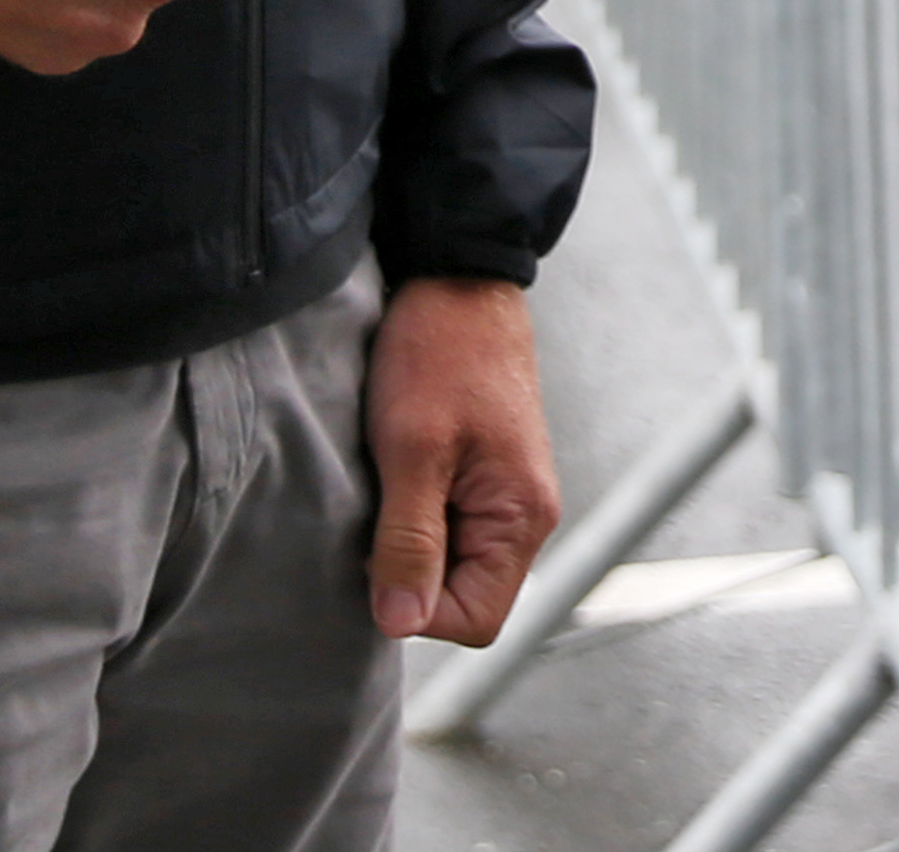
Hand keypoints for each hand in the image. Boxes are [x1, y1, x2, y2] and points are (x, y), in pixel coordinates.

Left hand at [365, 275, 559, 641]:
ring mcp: (503, 494)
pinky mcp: (481, 474)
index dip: (416, 608)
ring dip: (407, 540)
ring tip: (384, 486)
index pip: (475, 620)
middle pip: (463, 596)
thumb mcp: (412, 449)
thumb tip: (401, 621)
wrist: (456, 276)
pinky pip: (445, 526)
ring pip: (449, 562)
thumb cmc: (441, 350)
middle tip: (374, 515)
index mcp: (522, 517)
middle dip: (409, 571)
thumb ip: (409, 541)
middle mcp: (523, 515)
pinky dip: (411, 513)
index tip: (377, 556)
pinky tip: (391, 474)